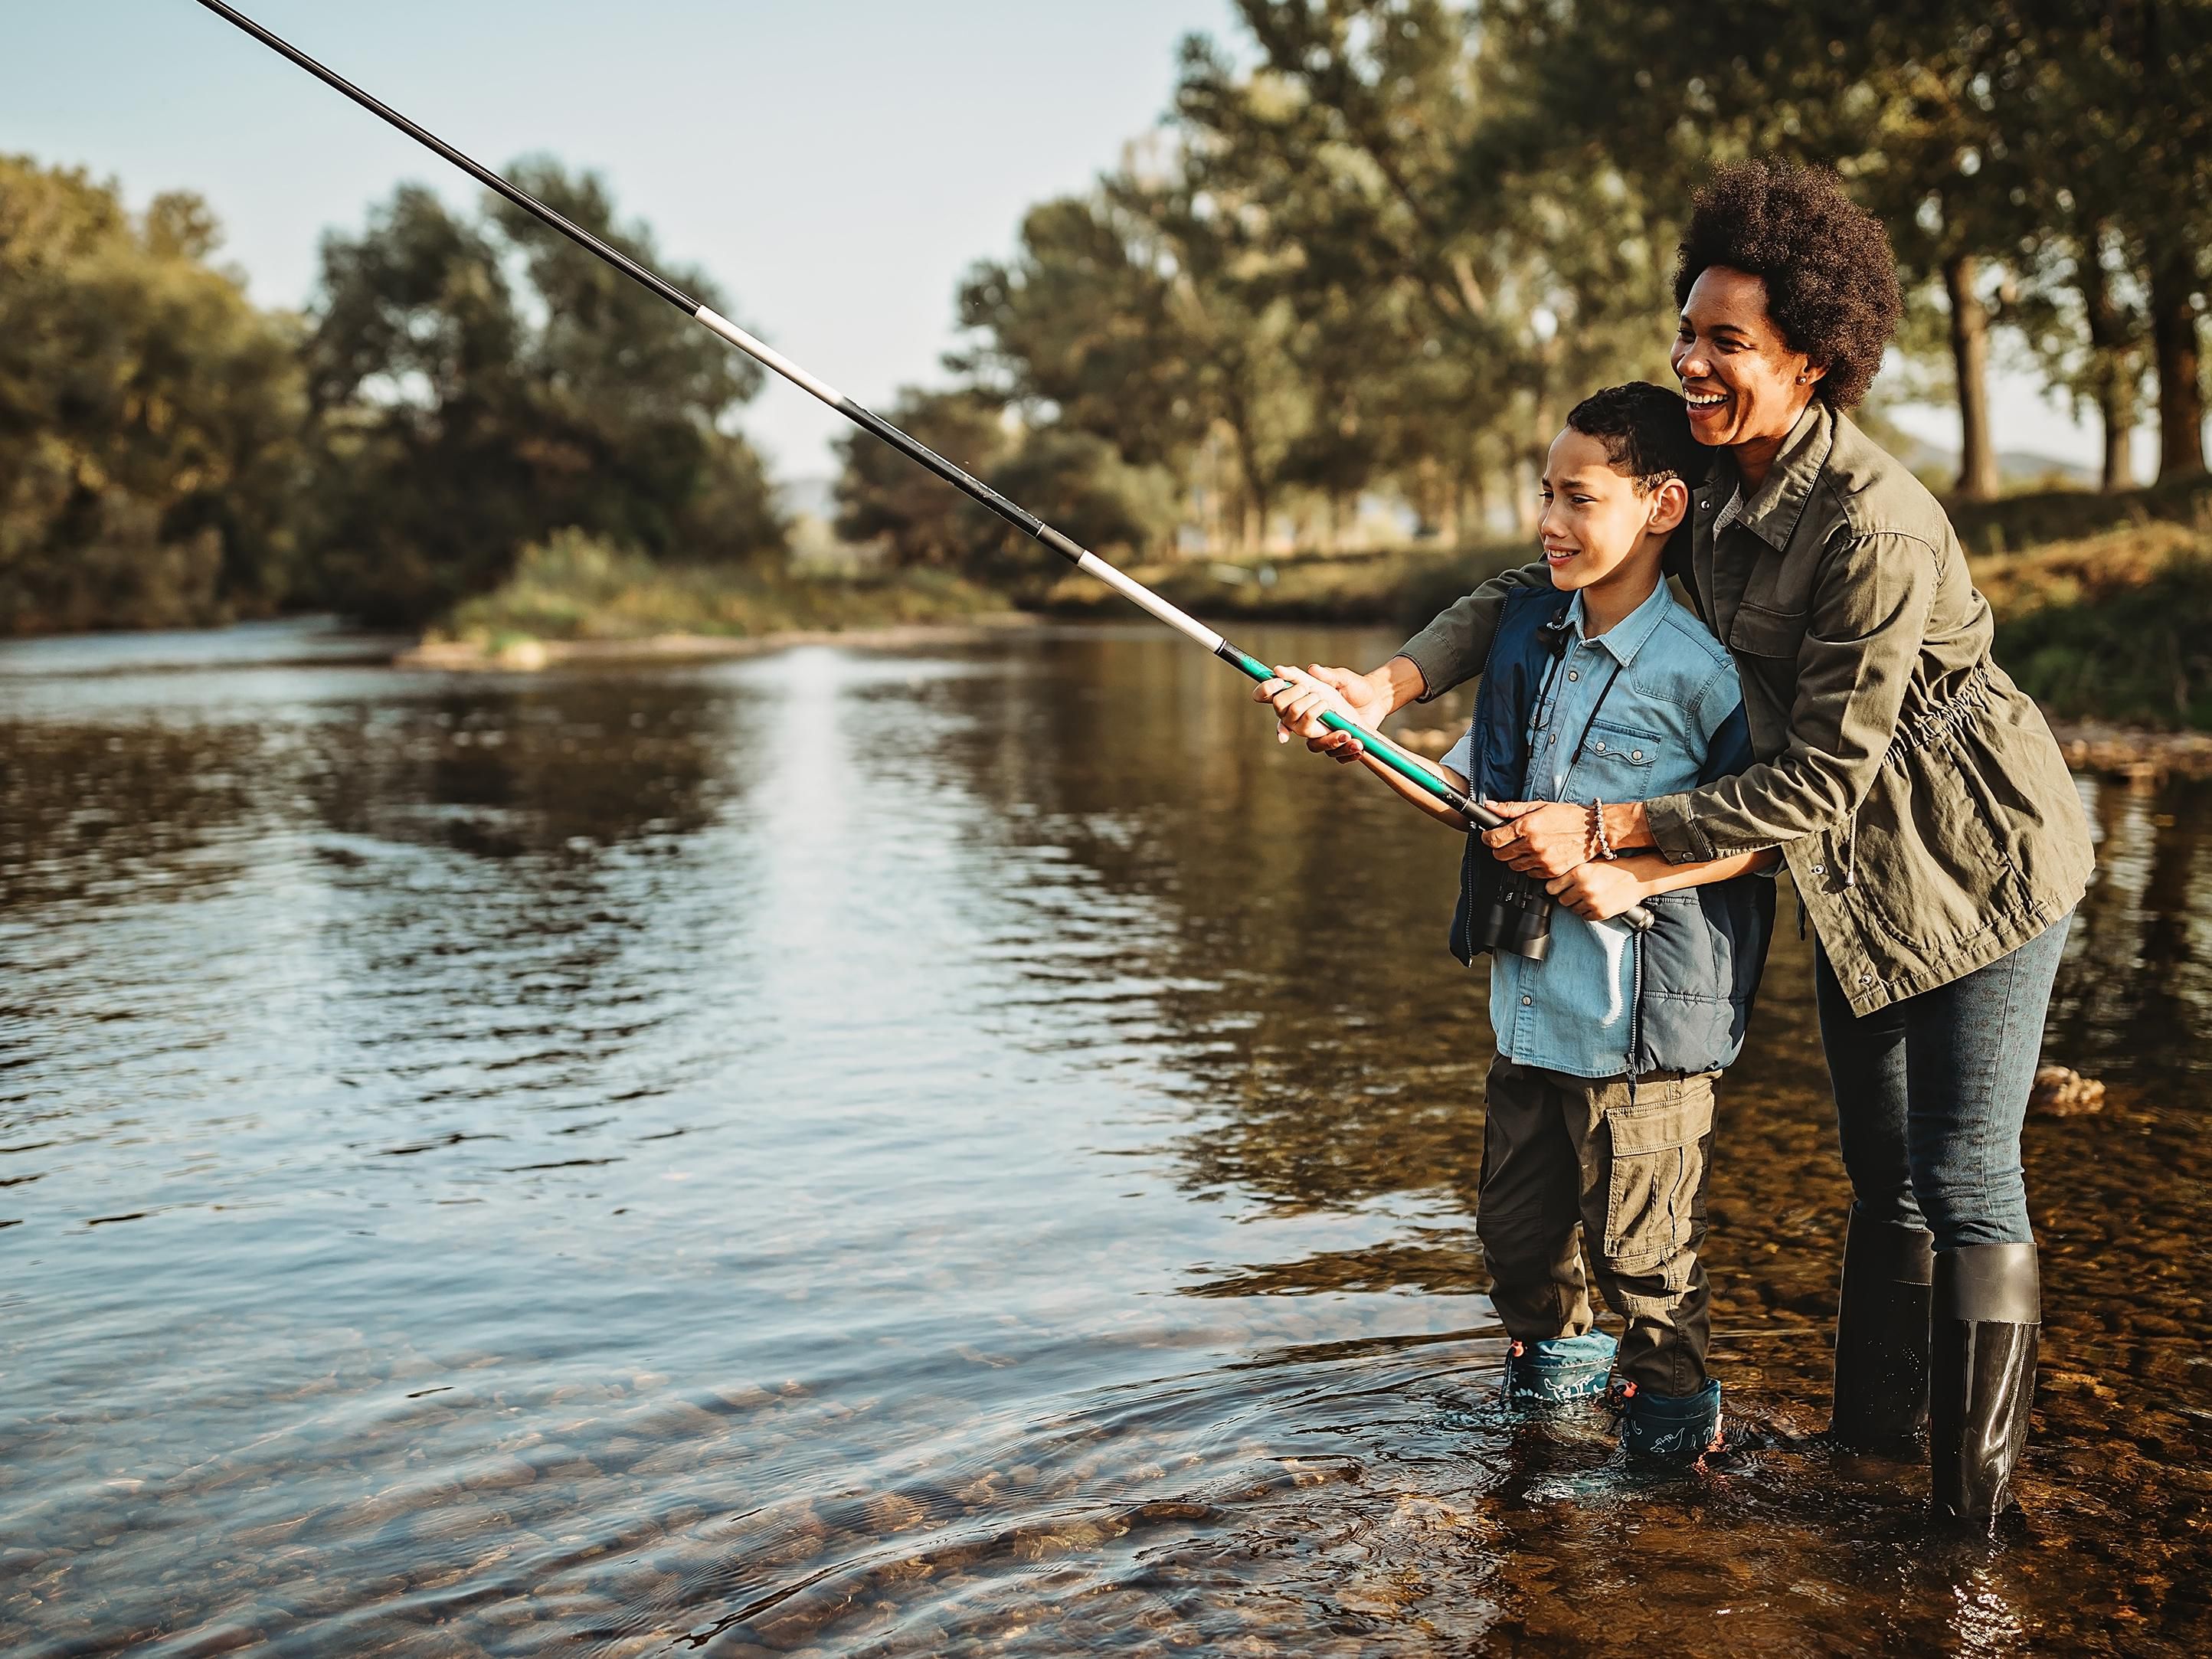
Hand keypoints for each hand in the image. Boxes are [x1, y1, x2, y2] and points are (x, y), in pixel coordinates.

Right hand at [1251, 663, 1389, 761]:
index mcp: (1303, 699)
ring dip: (1329, 740)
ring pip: (1313, 746)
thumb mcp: (1343, 678)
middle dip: (1303, 712)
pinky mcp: (1336, 746)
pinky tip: (1358, 744)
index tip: (1272, 688)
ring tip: (1346, 732)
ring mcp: (1321, 735)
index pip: (1277, 700)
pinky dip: (1347, 751)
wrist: (1377, 700)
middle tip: (1323, 701)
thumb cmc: (1355, 687)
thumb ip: (1327, 675)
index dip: (1265, 694)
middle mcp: (1307, 719)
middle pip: (1288, 723)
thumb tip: (1311, 669)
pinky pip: (1335, 755)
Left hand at [1480, 800, 1591, 877]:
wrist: (1595, 830)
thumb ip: (1511, 808)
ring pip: (1514, 866)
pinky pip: (1530, 874)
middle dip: (1500, 848)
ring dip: (1515, 858)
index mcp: (1527, 826)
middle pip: (1500, 855)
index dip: (1488, 838)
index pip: (1494, 839)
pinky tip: (1538, 855)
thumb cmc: (1568, 816)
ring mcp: (1542, 860)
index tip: (1489, 836)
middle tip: (1507, 841)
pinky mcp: (1551, 872)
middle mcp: (1533, 845)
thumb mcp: (1539, 806)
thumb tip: (1490, 806)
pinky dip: (1530, 866)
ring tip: (1526, 847)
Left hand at [1546, 861, 1649, 921]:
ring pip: (1572, 910)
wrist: (1638, 877)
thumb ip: (1574, 872)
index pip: (1551, 888)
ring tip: (1590, 896)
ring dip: (1578, 905)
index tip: (1559, 888)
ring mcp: (1592, 902)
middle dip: (1567, 896)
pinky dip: (1589, 912)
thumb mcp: (1591, 863)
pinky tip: (1596, 903)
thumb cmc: (1615, 867)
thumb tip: (1554, 879)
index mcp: (1578, 872)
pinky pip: (1585, 917)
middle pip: (1561, 900)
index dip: (1555, 888)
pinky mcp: (1600, 913)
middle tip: (1577, 892)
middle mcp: (1583, 887)